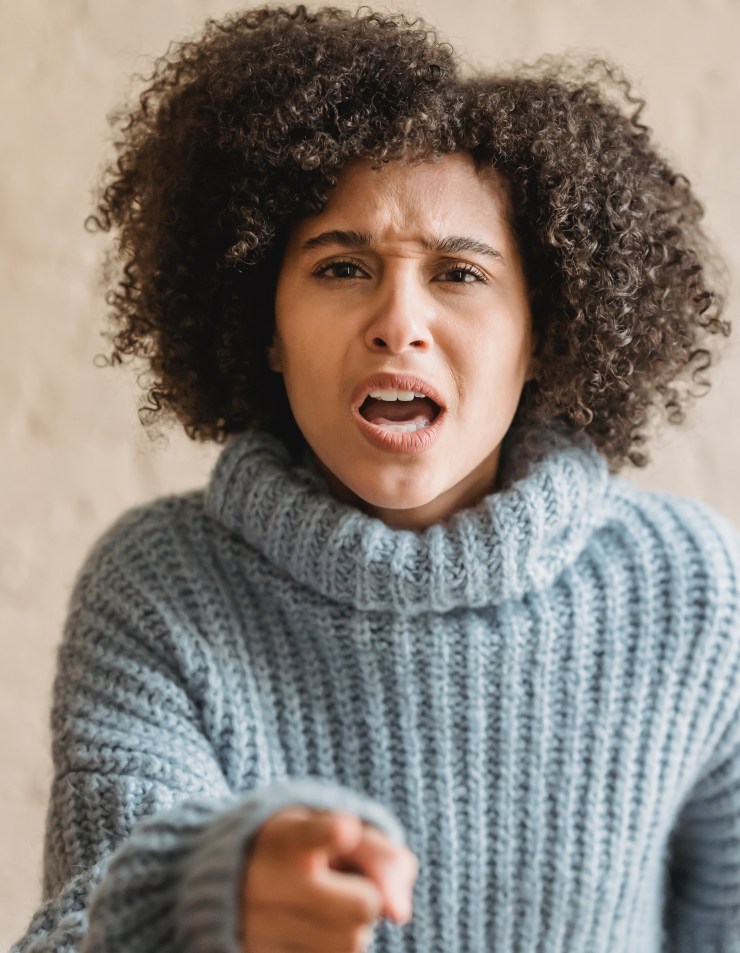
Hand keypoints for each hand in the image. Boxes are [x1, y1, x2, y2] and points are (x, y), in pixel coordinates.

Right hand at [241, 805, 418, 952]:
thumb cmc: (303, 848)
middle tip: (346, 884)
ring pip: (350, 944)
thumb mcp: (335, 827)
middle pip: (362, 905)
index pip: (312, 835)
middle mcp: (265, 881)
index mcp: (285, 836)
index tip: (346, 830)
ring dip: (352, 928)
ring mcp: (258, 926)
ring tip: (324, 906)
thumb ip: (380, 855)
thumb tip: (399, 913)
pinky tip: (309, 929)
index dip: (333, 833)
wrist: (231, 878)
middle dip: (368, 896)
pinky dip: (331, 948)